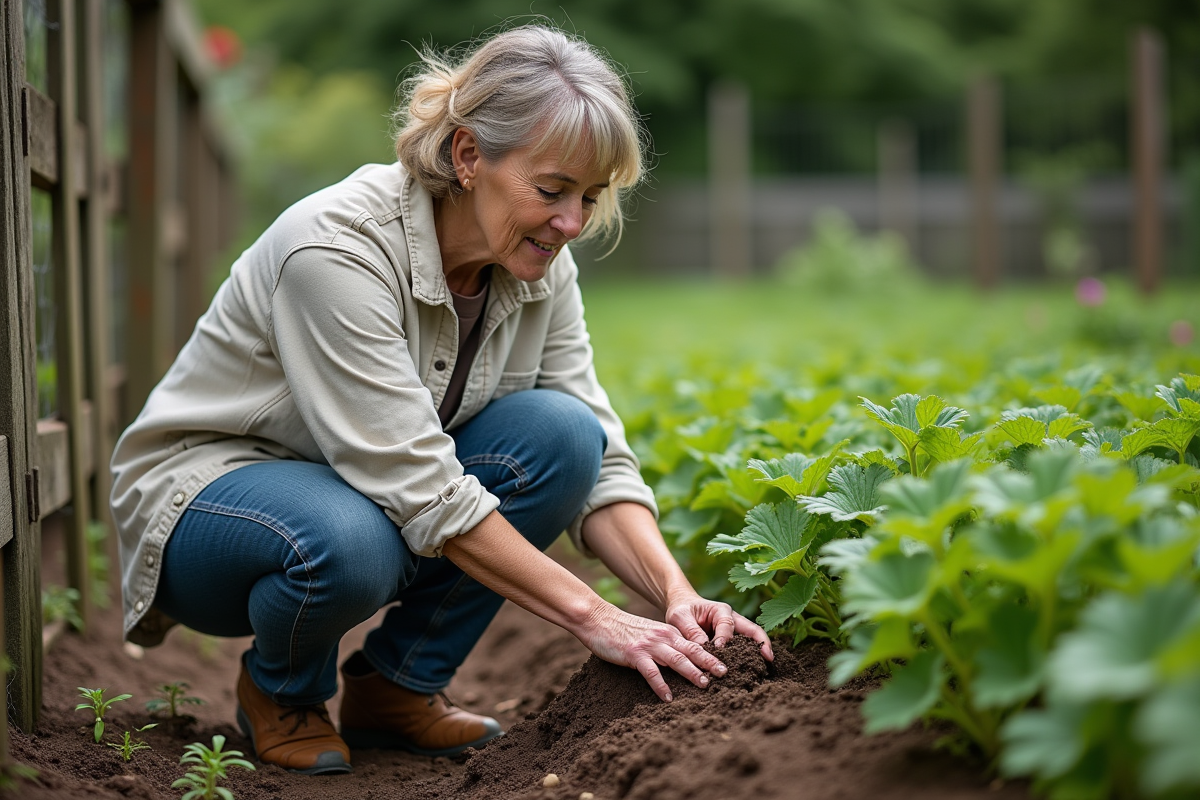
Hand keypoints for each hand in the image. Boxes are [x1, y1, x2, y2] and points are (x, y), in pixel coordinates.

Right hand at [576, 602, 729, 702]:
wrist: (598, 618)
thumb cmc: (623, 629)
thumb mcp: (650, 633)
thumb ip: (665, 644)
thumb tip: (681, 661)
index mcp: (669, 632)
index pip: (695, 644)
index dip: (712, 655)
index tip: (725, 666)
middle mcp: (663, 636)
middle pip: (692, 650)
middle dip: (710, 663)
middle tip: (725, 674)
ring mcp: (649, 645)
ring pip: (677, 659)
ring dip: (692, 672)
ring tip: (705, 685)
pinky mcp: (634, 654)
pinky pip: (651, 672)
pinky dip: (661, 685)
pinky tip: (668, 697)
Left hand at [665, 591, 773, 661]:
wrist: (682, 608)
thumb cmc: (681, 610)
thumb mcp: (680, 618)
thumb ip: (691, 632)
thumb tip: (703, 648)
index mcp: (720, 610)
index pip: (727, 625)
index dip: (724, 638)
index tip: (719, 649)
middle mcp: (732, 618)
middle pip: (752, 629)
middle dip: (761, 642)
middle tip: (768, 658)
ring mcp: (734, 630)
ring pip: (752, 639)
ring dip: (759, 651)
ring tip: (765, 667)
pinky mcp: (732, 640)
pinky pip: (744, 647)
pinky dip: (749, 657)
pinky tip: (751, 670)